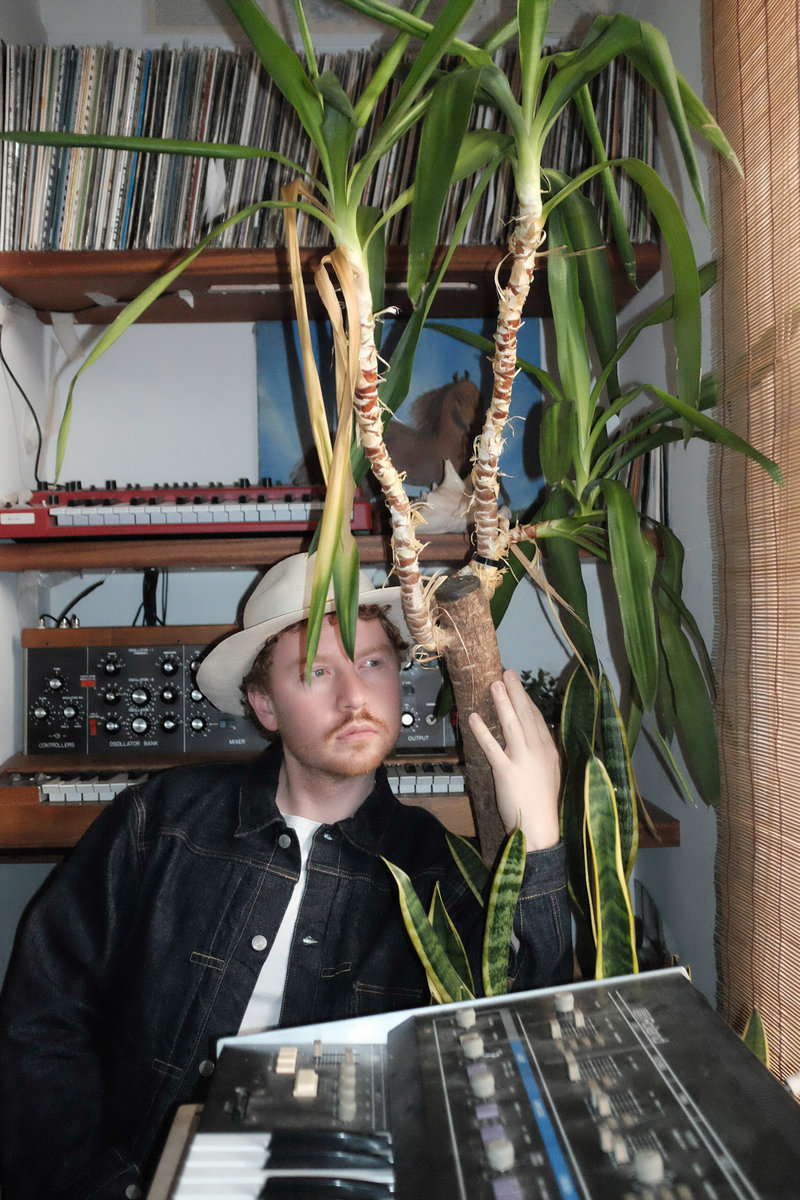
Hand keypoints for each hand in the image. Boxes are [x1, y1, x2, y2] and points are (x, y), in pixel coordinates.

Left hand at [468, 668, 560, 849]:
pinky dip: (482, 731)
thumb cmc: (541, 803)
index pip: (536, 719)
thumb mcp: (549, 773)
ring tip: (494, 684)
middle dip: (516, 692)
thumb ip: (542, 753)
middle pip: (526, 715)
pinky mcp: (506, 772)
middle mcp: (538, 751)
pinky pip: (492, 747)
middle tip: (507, 672)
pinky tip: (473, 717)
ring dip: (502, 702)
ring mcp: (523, 760)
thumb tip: (534, 737)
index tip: (517, 685)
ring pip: (512, 724)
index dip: (525, 699)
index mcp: (549, 751)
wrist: (539, 828)